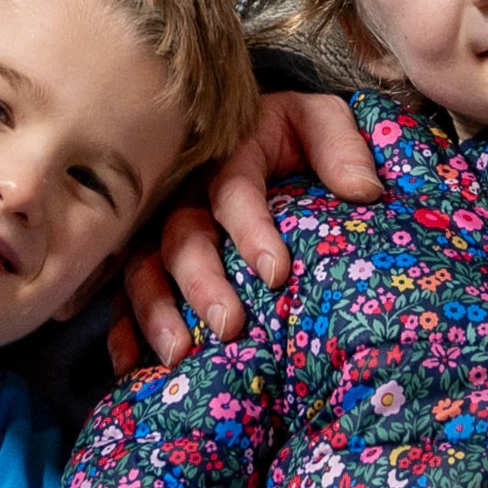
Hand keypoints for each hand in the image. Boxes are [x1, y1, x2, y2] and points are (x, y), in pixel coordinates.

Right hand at [117, 88, 383, 365]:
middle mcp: (186, 194)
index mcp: (230, 156)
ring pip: (144, 268)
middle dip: (202, 284)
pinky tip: (129, 365)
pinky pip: (124, 293)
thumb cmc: (293, 136)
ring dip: (156, 312)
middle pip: (182, 237)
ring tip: (178, 354)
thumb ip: (342, 148)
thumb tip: (365, 192)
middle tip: (229, 326)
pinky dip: (122, 330)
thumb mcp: (321, 122)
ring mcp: (161, 228)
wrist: (258, 135)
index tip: (277, 274)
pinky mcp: (149, 259)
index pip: (235, 191)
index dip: (252, 231)